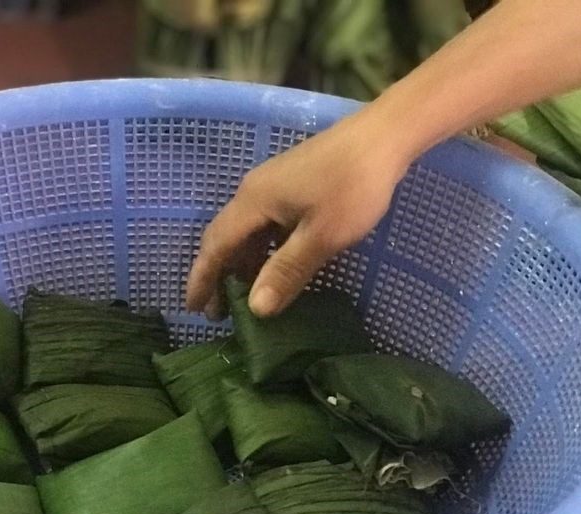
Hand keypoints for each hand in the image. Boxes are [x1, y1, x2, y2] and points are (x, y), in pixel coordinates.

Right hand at [185, 111, 407, 317]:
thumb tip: (256, 309)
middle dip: (217, 275)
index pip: (216, 246)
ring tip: (243, 298)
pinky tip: (271, 269)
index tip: (195, 309)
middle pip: (224, 238)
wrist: (386, 135)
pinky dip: (260, 252)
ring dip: (240, 265)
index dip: (203, 279)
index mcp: (253, 202)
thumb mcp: (321, 236)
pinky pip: (264, 226)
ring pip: (246, 233)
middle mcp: (254, 192)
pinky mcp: (292, 187)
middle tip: (216, 312)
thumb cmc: (353, 186)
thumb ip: (286, 271)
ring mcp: (273, 187)